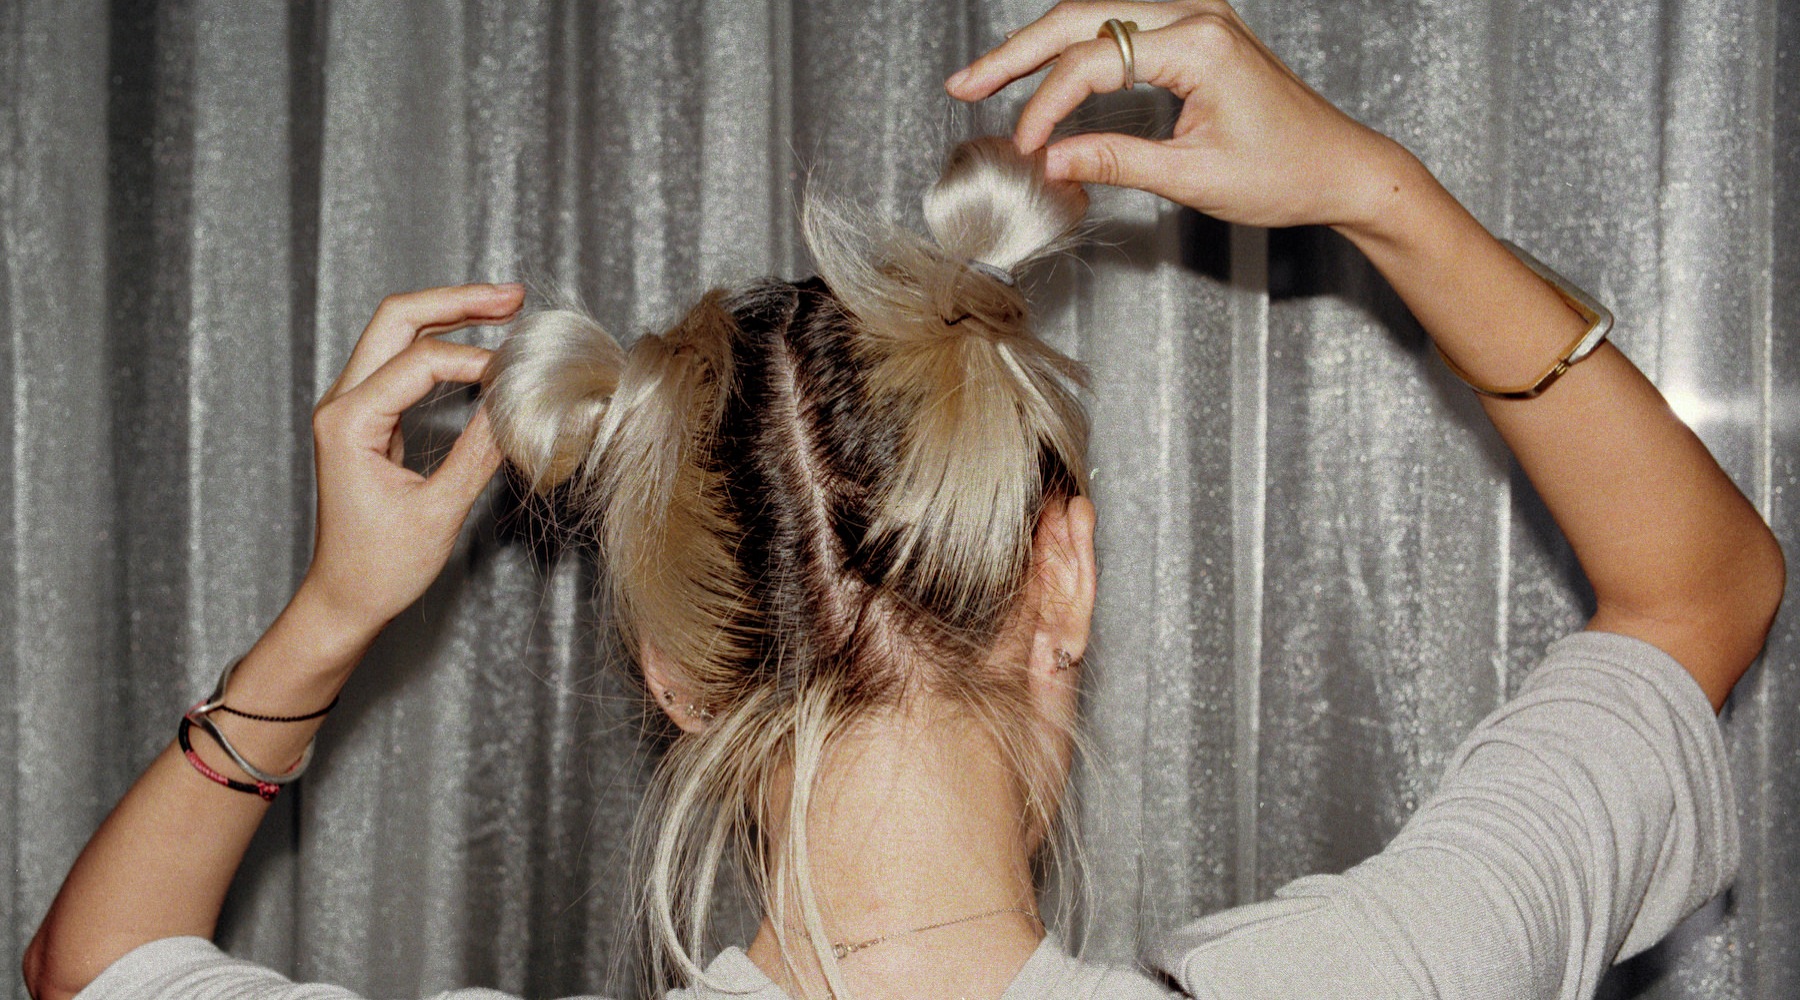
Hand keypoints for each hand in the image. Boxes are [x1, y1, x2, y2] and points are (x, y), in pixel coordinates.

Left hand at [297, 283, 522, 638]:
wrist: (343, 599)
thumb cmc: (379, 567)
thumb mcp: (439, 511)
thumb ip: (478, 452)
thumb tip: (516, 403)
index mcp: (348, 423)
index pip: (419, 362)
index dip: (476, 361)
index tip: (520, 378)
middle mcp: (341, 404)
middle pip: (397, 320)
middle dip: (457, 302)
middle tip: (514, 297)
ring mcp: (351, 407)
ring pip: (397, 333)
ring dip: (450, 315)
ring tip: (504, 307)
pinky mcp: (367, 418)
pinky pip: (402, 362)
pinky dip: (442, 344)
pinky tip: (479, 345)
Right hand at [946, 0, 1419, 232]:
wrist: (1343, 168)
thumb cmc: (1288, 172)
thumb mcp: (1193, 177)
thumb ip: (1114, 161)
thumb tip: (1049, 159)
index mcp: (1200, 43)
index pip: (1093, 62)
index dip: (1047, 106)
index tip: (1025, 149)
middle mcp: (1197, 15)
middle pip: (1081, 17)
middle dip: (1017, 53)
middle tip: (964, 84)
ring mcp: (1197, 19)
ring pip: (1096, 16)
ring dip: (1040, 47)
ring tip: (988, 77)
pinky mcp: (1197, 35)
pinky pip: (1121, 31)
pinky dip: (1076, 54)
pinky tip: (1044, 76)